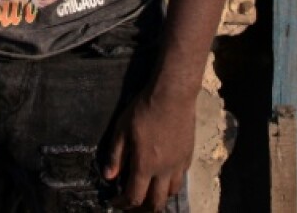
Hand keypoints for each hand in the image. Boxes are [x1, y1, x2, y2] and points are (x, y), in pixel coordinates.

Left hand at [104, 86, 196, 211]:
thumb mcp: (122, 130)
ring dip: (159, 198)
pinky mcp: (188, 156)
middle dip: (142, 209)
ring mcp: (179, 164)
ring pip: (172, 193)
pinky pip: (181, 178)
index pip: (134, 197)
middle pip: (156, 203)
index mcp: (145, 166)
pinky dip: (171, 184)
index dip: (123, 203)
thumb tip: (108, 177)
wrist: (172, 95)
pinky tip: (164, 176)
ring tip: (149, 193)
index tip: (115, 201)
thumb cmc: (143, 110)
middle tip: (132, 205)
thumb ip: (115, 155)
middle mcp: (164, 171)